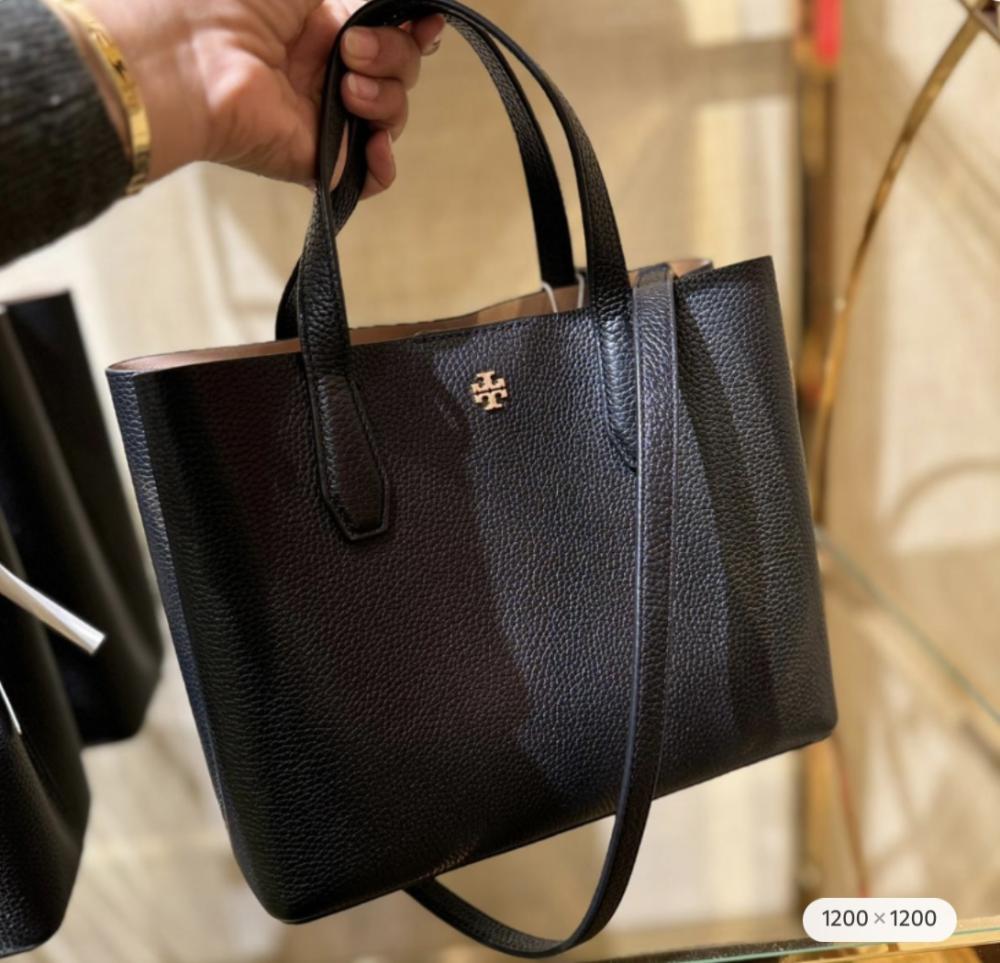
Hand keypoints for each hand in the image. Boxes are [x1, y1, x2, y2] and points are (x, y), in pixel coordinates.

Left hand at [81, 0, 443, 191]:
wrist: (193, 53)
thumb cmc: (232, 2)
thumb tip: (410, 8)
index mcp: (322, 27)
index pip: (388, 34)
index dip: (413, 30)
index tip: (424, 23)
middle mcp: (328, 73)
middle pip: (400, 72)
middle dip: (395, 56)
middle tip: (350, 51)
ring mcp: (326, 119)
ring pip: (392, 115)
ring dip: (386, 97)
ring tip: (347, 89)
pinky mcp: (320, 161)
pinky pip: (372, 176)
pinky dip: (383, 163)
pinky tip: (375, 143)